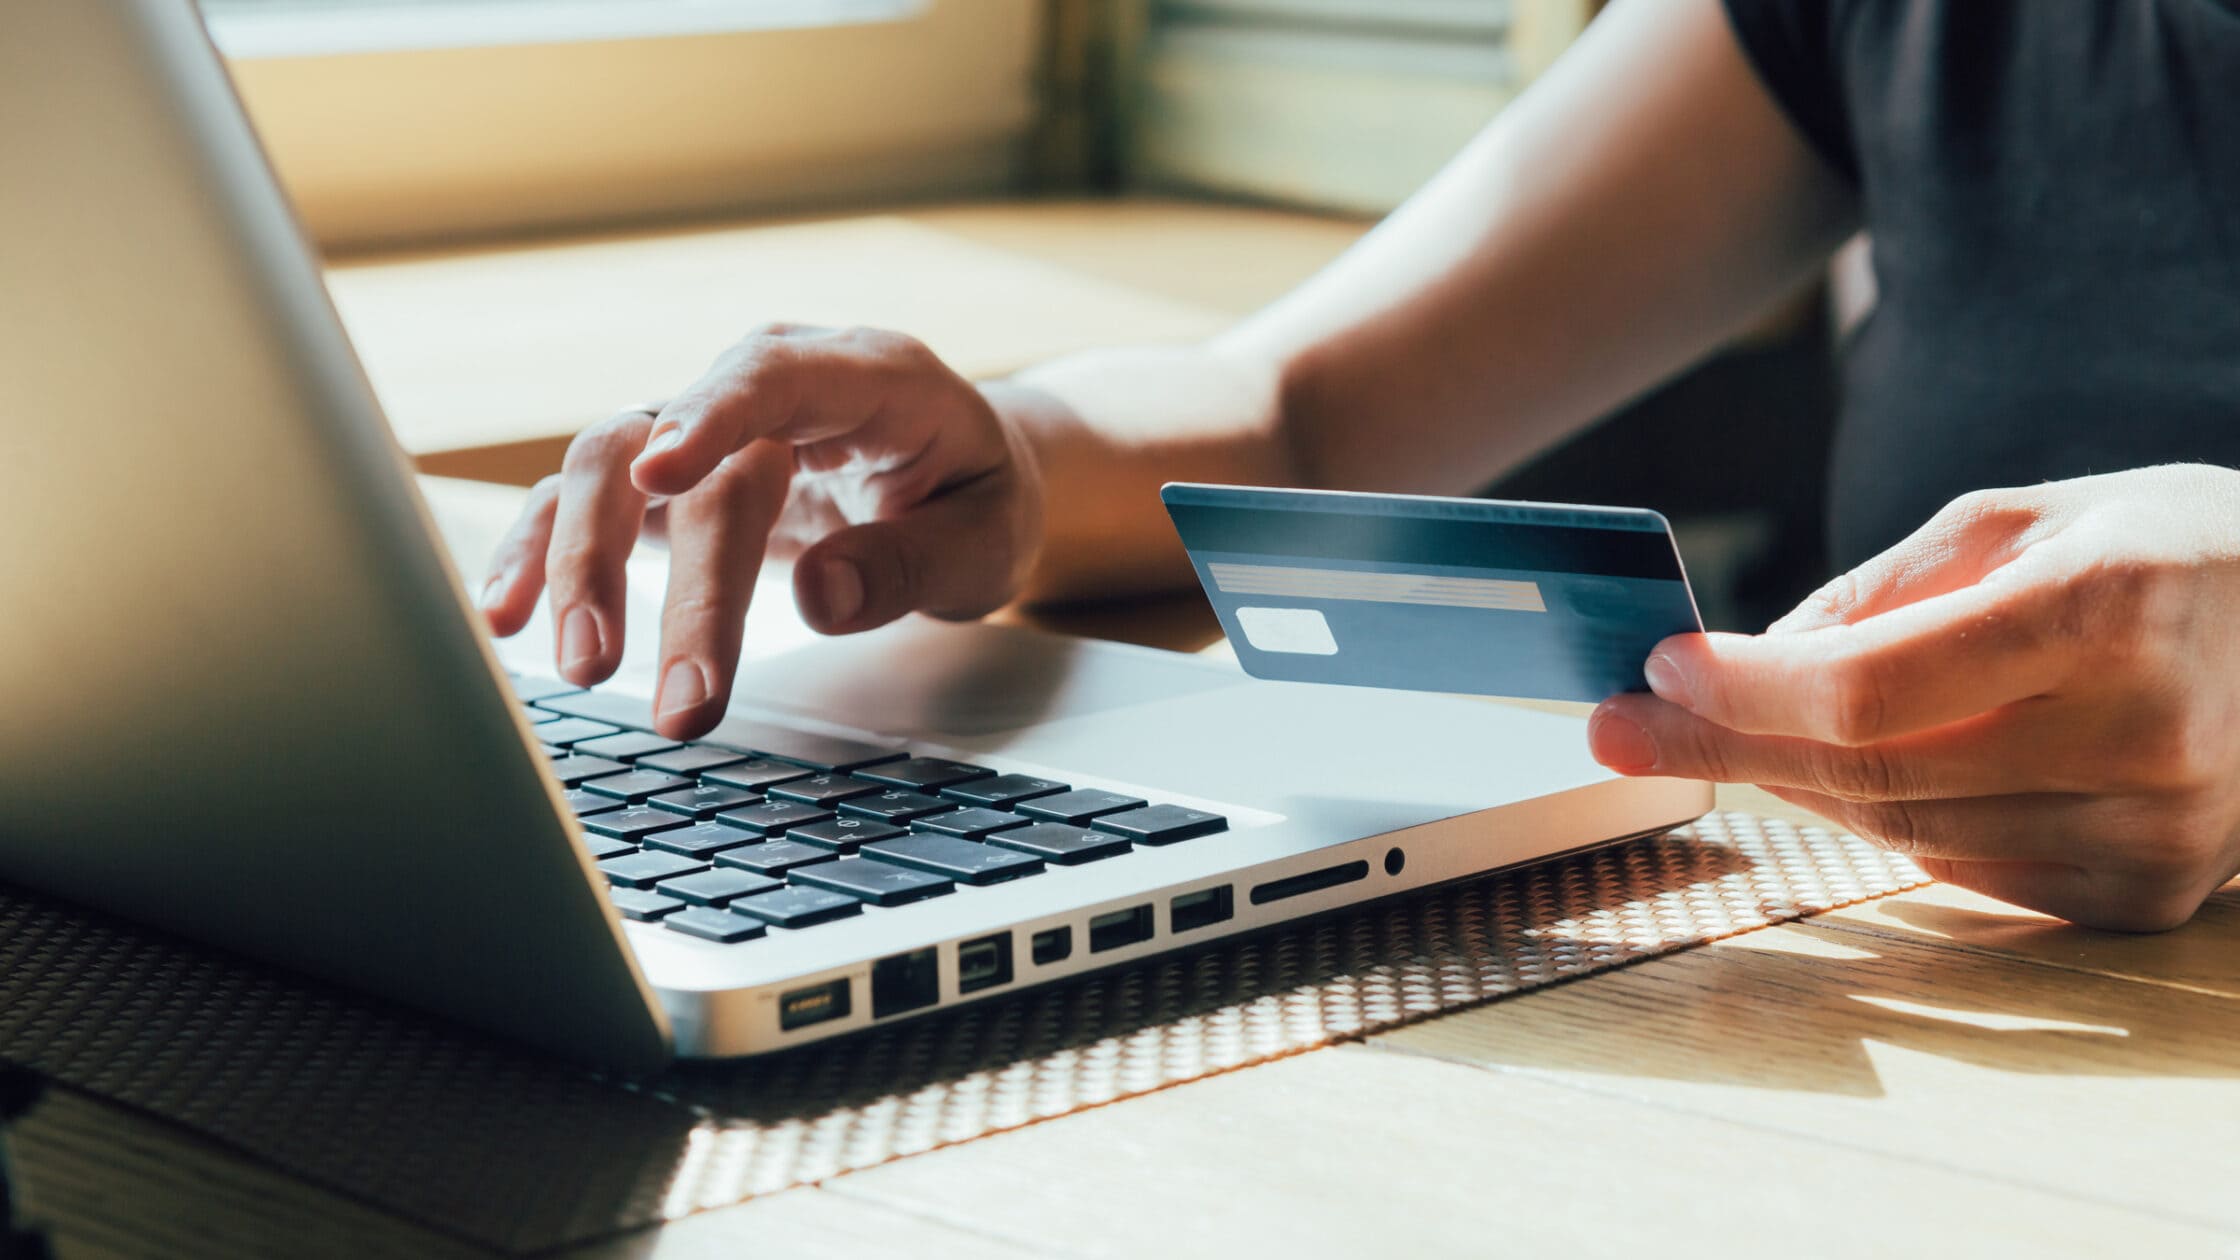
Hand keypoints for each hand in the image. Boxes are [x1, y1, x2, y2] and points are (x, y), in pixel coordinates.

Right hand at [478, 324, 1043, 737]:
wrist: (961, 477)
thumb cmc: (975, 499)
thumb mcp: (989, 538)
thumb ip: (914, 564)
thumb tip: (820, 597)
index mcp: (868, 377)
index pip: (775, 375)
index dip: (715, 414)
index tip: (665, 475)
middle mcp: (770, 385)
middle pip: (684, 452)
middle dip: (671, 578)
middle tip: (679, 698)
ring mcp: (708, 425)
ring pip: (610, 466)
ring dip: (582, 564)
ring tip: (583, 667)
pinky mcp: (669, 475)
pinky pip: (587, 499)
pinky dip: (542, 551)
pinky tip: (507, 614)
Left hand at [1588, 464, 2239, 930]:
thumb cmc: (2160, 555)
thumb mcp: (2020, 520)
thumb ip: (1881, 592)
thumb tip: (1753, 662)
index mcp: (2111, 608)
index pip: (1875, 688)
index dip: (1748, 691)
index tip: (1659, 671)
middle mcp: (2145, 733)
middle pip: (1871, 771)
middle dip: (1726, 746)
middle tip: (1622, 728)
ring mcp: (2155, 832)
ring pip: (1903, 831)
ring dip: (1794, 783)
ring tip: (1730, 736)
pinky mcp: (2144, 894)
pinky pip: (1962, 869)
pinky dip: (1886, 821)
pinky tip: (1845, 775)